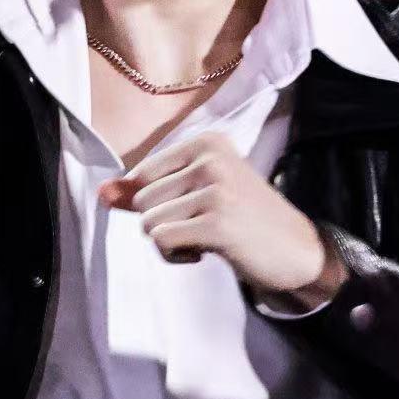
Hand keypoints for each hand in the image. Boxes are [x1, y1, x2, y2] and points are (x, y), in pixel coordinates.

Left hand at [96, 130, 344, 295]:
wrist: (297, 250)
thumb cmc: (244, 221)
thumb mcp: (198, 196)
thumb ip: (147, 193)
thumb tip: (102, 194)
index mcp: (206, 142)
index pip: (142, 175)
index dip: (157, 204)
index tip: (194, 209)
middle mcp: (210, 158)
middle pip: (141, 200)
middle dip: (162, 224)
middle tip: (202, 228)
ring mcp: (215, 189)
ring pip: (148, 223)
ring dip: (170, 243)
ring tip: (206, 240)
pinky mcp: (217, 222)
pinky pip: (162, 241)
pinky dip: (176, 256)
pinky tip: (207, 253)